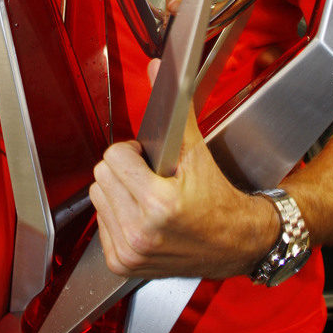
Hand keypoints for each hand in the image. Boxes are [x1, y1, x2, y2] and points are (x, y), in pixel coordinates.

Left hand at [89, 64, 278, 282]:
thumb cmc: (218, 199)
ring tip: (146, 196)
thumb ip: (174, 109)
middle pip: (101, 175)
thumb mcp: (197, 153)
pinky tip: (141, 216)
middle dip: (123, 170)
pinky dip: (116, 215)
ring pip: (97, 197)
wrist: (235, 243)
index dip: (133, 152)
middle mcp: (140, 232)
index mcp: (158, 204)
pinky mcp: (122, 264)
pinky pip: (100, 223)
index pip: (114, 157)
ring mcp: (130, 251)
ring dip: (117, 191)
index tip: (150, 160)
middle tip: (150, 178)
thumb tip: (157, 68)